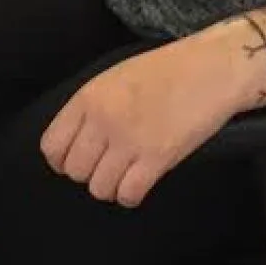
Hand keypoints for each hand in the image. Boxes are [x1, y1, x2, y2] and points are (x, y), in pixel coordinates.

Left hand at [41, 33, 240, 207]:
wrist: (213, 68)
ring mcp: (129, 140)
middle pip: (75, 171)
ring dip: (111, 187)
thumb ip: (92, 106)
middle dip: (90, 174)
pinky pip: (128, 194)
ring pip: (99, 188)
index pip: (52, 145)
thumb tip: (75, 141)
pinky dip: (131, 196)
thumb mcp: (115, 77)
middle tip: (108, 166)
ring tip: (126, 175)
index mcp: (89, 97)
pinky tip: (140, 184)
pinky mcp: (157, 158)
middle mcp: (103, 120)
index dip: (62, 161)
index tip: (77, 161)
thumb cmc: (168, 70)